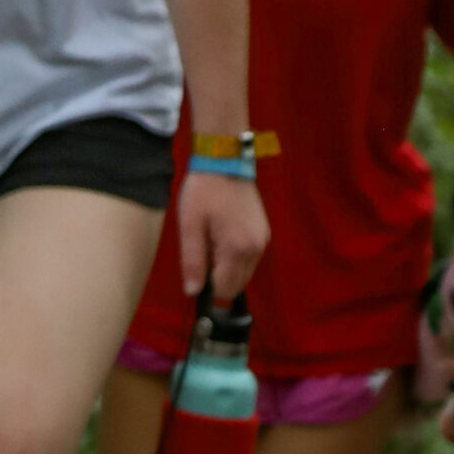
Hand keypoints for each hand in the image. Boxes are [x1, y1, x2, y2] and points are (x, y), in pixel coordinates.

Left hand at [178, 172, 269, 301]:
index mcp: (238, 249)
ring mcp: (263, 240)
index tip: (195, 266)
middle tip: (202, 245)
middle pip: (236, 283)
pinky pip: (248, 257)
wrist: (224, 161)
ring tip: (210, 235)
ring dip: (225, 264)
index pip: (225, 289)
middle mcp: (256, 249)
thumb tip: (193, 292)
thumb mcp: (190, 226)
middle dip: (216, 274)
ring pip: (242, 271)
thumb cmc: (203, 191)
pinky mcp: (263, 232)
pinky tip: (220, 231)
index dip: (206, 284)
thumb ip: (193, 262)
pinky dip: (233, 254)